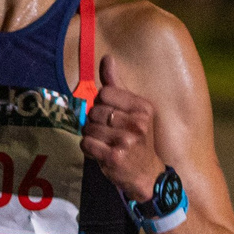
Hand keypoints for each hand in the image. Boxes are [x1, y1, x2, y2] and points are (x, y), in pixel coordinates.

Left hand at [81, 53, 163, 201]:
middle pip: (95, 110)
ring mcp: (126, 141)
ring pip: (88, 128)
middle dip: (95, 121)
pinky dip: (88, 148)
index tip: (112, 117)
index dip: (102, 104)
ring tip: (105, 143)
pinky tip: (100, 152)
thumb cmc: (136, 139)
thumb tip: (107, 58)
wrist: (147, 174)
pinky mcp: (114, 157)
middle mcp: (137, 123)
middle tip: (108, 133)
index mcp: (143, 107)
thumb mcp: (133, 111)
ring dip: (91, 136)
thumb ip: (117, 86)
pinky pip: (86, 144)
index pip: (104, 93)